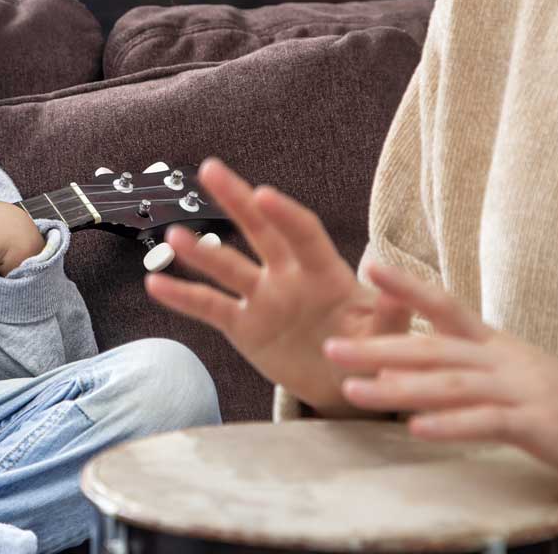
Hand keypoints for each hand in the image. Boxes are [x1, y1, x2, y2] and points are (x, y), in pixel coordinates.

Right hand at [145, 157, 412, 413]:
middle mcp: (288, 277)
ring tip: (172, 235)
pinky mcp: (244, 326)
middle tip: (210, 169)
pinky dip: (182, 297)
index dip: (284, 214)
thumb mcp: (389, 338)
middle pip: (259, 231)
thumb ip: (393, 314)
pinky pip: (209, 307)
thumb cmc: (374, 353)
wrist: (347, 387)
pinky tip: (155, 283)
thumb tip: (402, 289)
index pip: (303, 234)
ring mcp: (262, 300)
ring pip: (227, 268)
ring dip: (200, 252)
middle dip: (236, 200)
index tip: (264, 194)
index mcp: (325, 274)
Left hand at [325, 261, 557, 492]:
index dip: (406, 286)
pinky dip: (449, 425)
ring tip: (354, 390)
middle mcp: (499, 358)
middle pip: (431, 348)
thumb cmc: (553, 399)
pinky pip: (486, 423)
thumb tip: (400, 355)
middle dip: (377, 348)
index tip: (367, 266)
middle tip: (329, 346)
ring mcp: (518, 389)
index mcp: (490, 342)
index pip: (444, 304)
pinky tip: (416, 429)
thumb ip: (457, 360)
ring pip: (449, 384)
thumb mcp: (503, 369)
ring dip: (398, 388)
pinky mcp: (536, 424)